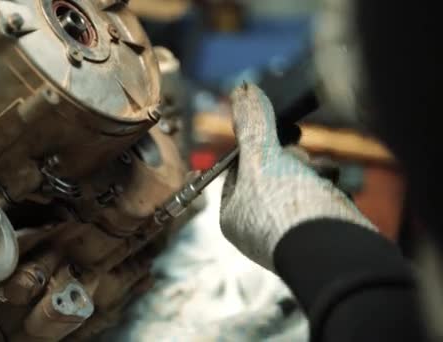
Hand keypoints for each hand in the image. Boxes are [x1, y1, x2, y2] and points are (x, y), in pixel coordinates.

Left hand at [219, 84, 374, 270]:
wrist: (337, 252)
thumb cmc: (288, 209)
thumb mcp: (261, 157)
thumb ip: (252, 124)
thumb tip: (242, 89)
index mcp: (233, 213)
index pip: (238, 166)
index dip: (256, 145)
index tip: (273, 135)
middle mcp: (257, 223)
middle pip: (270, 170)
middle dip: (289, 158)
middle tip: (296, 159)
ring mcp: (289, 227)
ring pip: (298, 180)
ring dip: (312, 169)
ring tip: (319, 174)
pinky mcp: (318, 228)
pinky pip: (320, 195)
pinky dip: (327, 186)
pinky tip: (331, 188)